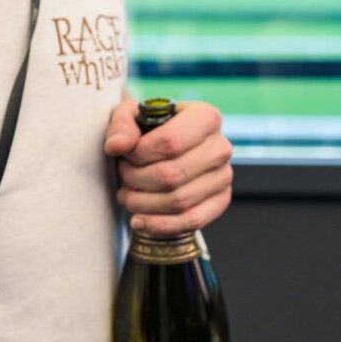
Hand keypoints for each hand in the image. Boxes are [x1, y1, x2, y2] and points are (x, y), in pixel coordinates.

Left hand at [104, 98, 232, 235]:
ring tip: (126, 196)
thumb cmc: (149, 129)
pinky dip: (160, 225)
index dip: (139, 154)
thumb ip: (121, 126)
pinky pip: (192, 220)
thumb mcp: (130, 116)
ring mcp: (224, 176)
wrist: (166, 146)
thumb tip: (116, 146)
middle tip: (123, 176)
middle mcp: (220, 146)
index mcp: (205, 117)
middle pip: (172, 175)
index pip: (170, 142)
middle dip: (136, 180)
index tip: (124, 156)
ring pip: (179, 201)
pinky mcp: (221, 200)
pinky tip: (138, 220)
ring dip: (142, 203)